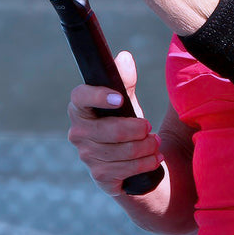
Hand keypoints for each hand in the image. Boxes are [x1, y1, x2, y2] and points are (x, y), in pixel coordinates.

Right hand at [66, 51, 162, 195]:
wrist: (129, 163)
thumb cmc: (124, 124)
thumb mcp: (126, 102)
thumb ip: (125, 81)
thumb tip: (124, 58)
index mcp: (80, 109)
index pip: (79, 98)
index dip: (97, 97)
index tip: (119, 99)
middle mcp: (78, 133)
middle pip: (111, 130)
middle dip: (138, 129)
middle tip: (149, 127)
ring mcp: (87, 157)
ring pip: (124, 151)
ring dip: (147, 147)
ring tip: (155, 143)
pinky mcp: (101, 177)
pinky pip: (128, 169)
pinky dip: (147, 162)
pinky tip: (154, 158)